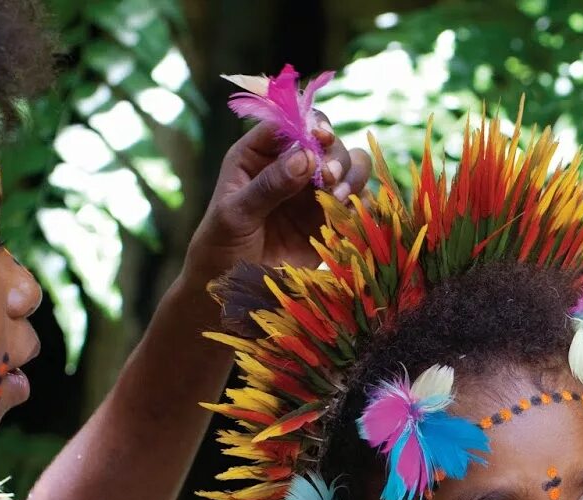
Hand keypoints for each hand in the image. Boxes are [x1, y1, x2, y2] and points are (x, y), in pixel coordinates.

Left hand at [186, 114, 373, 280]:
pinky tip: (352, 213)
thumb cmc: (220, 248)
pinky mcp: (329, 220)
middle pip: (327, 143)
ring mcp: (311, 194)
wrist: (231, 292)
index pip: (289, 125)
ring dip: (352, 175)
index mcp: (257, 155)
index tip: (320, 138)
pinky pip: (358, 202)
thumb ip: (269, 185)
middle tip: (330, 178)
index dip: (310, 124)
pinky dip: (362, 202)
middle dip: (335, 155)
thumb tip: (306, 157)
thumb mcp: (235, 214)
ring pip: (349, 167)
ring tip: (341, 195)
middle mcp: (289, 168)